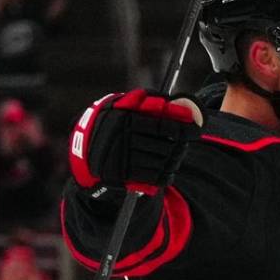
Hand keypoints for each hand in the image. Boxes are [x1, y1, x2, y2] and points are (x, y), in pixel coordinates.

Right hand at [69, 89, 203, 193]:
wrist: (84, 152)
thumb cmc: (111, 124)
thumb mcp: (123, 107)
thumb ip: (149, 102)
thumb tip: (176, 105)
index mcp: (125, 119)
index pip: (162, 125)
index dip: (183, 128)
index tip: (196, 129)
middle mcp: (123, 139)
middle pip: (165, 146)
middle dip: (180, 146)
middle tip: (184, 144)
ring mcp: (123, 158)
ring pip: (161, 162)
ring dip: (174, 161)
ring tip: (175, 157)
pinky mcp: (123, 175)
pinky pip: (153, 177)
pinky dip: (165, 175)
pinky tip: (168, 171)